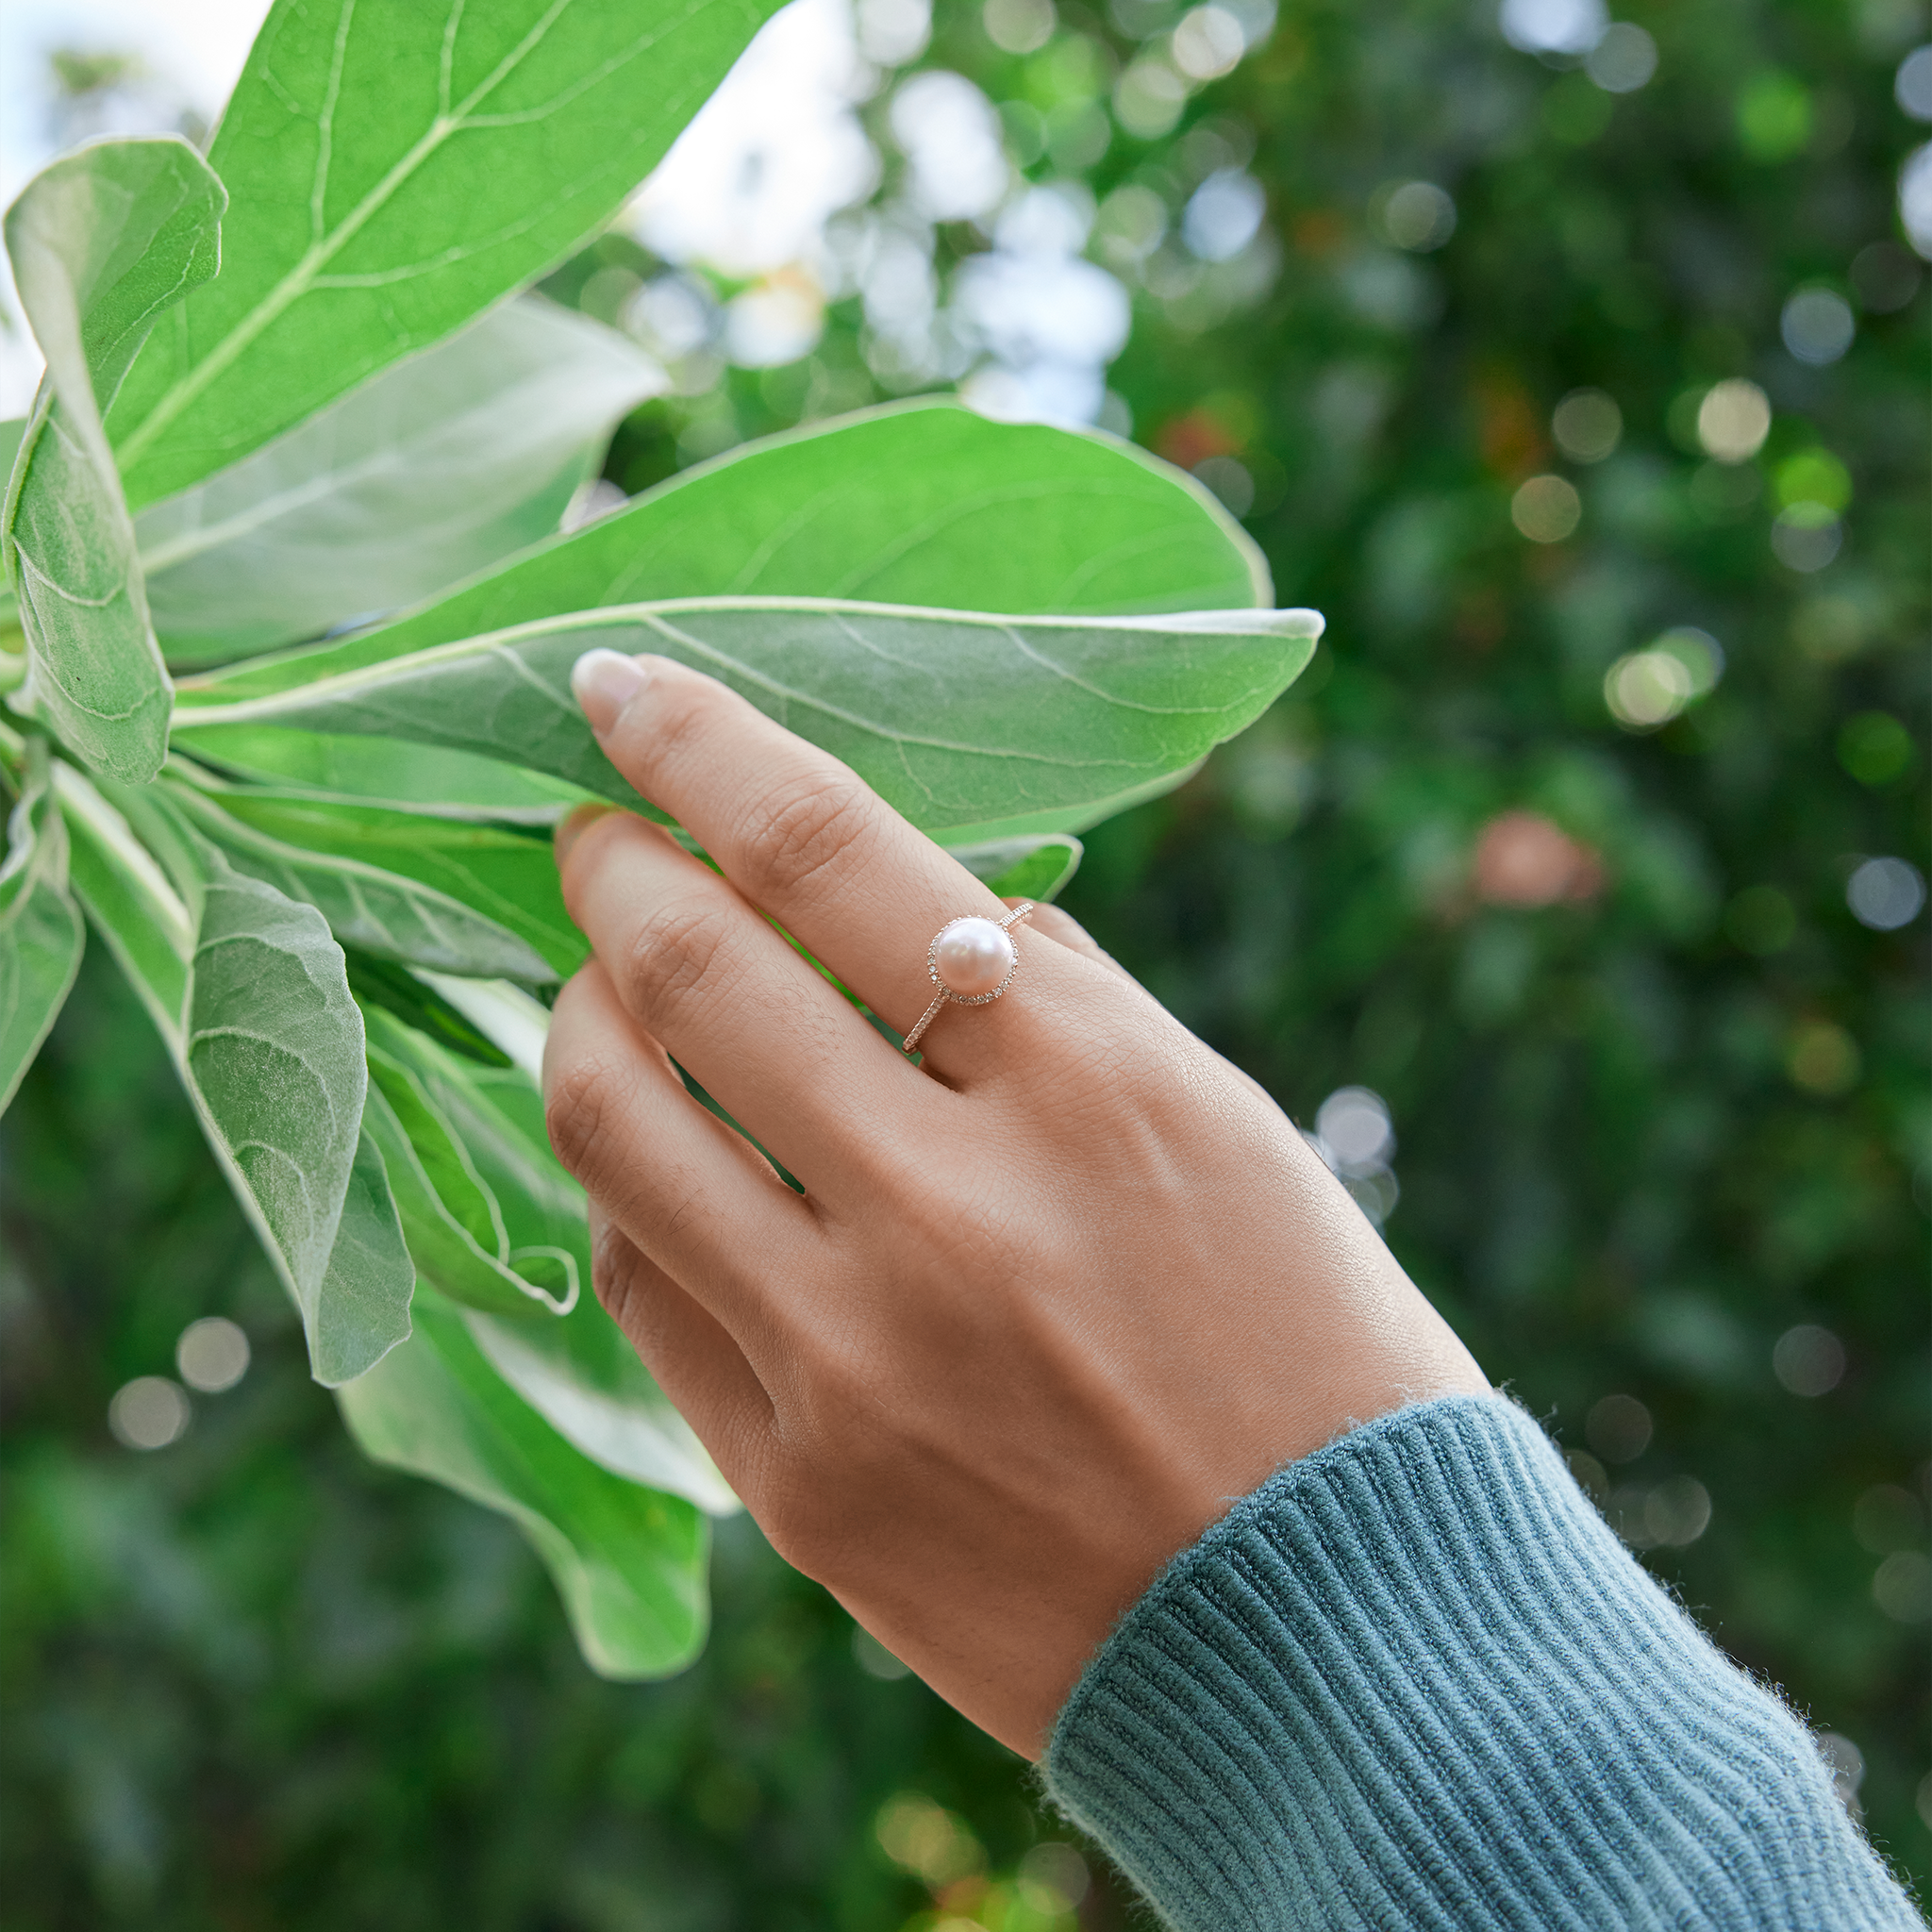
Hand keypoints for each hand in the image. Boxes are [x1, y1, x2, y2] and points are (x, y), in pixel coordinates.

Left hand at [542, 651, 1487, 1756]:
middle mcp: (955, 1211)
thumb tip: (892, 899)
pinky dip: (629, 1188)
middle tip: (592, 834)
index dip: (702, 747)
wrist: (1333, 1640)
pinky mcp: (796, 1488)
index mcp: (1093, 1087)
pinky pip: (648, 1289)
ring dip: (577, 1017)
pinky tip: (653, 1154)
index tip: (620, 687)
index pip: (837, 856)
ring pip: (614, 1129)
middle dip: (610, 870)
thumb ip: (1054, 1003)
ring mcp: (856, 1362)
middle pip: (694, 975)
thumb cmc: (1309, 1353)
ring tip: (598, 982)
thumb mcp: (1222, 1128)